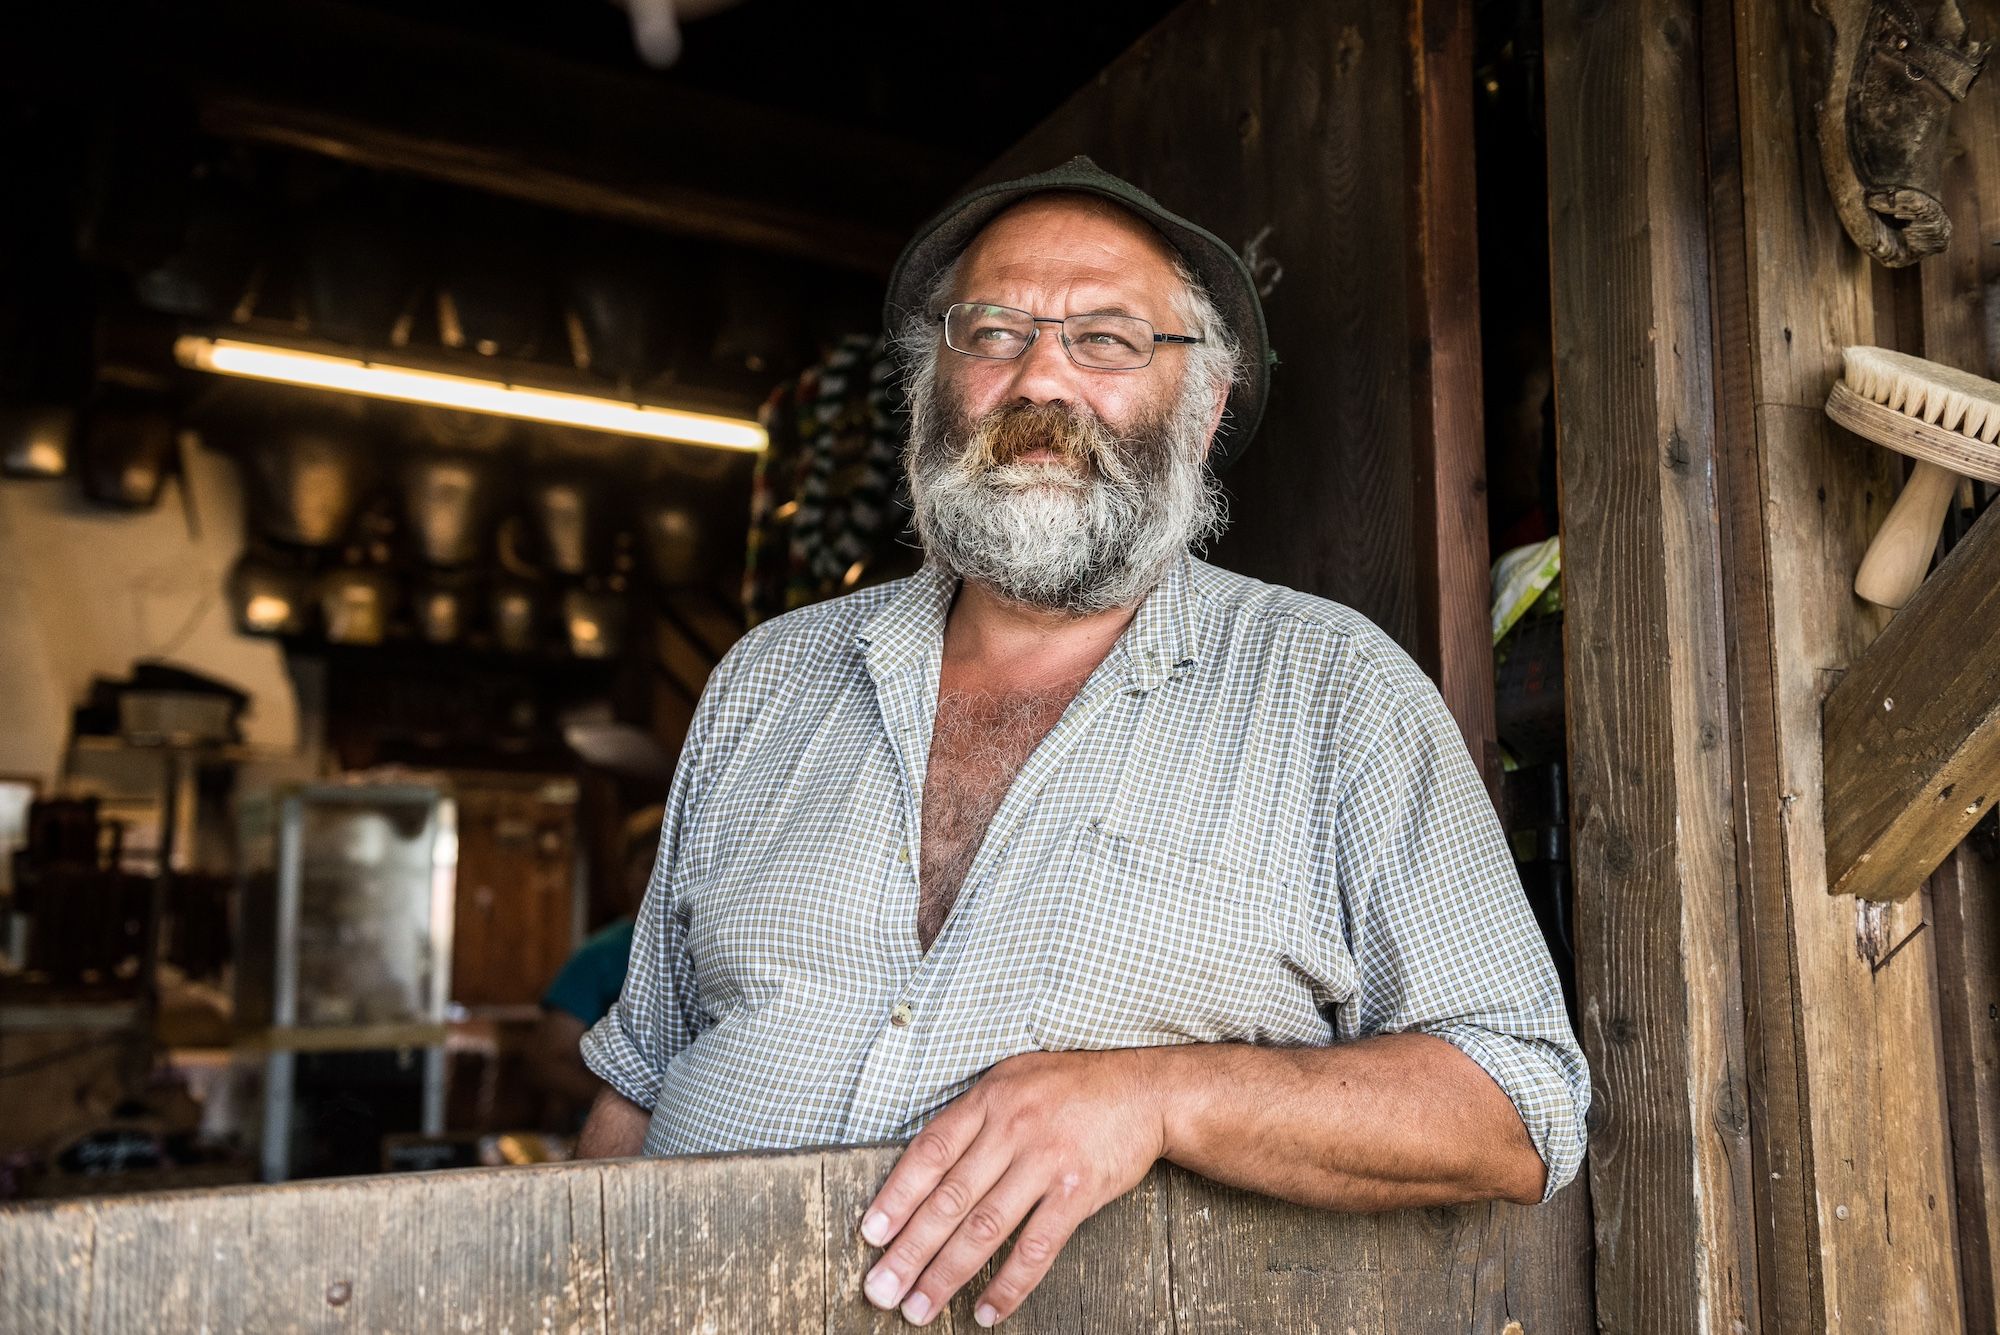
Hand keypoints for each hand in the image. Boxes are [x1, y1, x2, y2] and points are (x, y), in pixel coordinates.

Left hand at [857, 1048, 1166, 1326]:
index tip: (870, 1236)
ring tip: (919, 1308)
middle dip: (909, 1251)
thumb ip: (971, 1118)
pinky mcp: (1079, 1192)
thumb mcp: (1012, 1079)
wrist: (1143, 1089)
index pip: (930, 1153)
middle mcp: (1013, 1130)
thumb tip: (921, 1169)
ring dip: (947, 1274)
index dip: (895, 1197)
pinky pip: (1037, 1247)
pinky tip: (986, 1309)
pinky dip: (1009, 1283)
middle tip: (881, 1290)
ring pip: (985, 1228)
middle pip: (949, 1199)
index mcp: (989, 1100)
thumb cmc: (1070, 1086)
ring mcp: (1047, 1162)